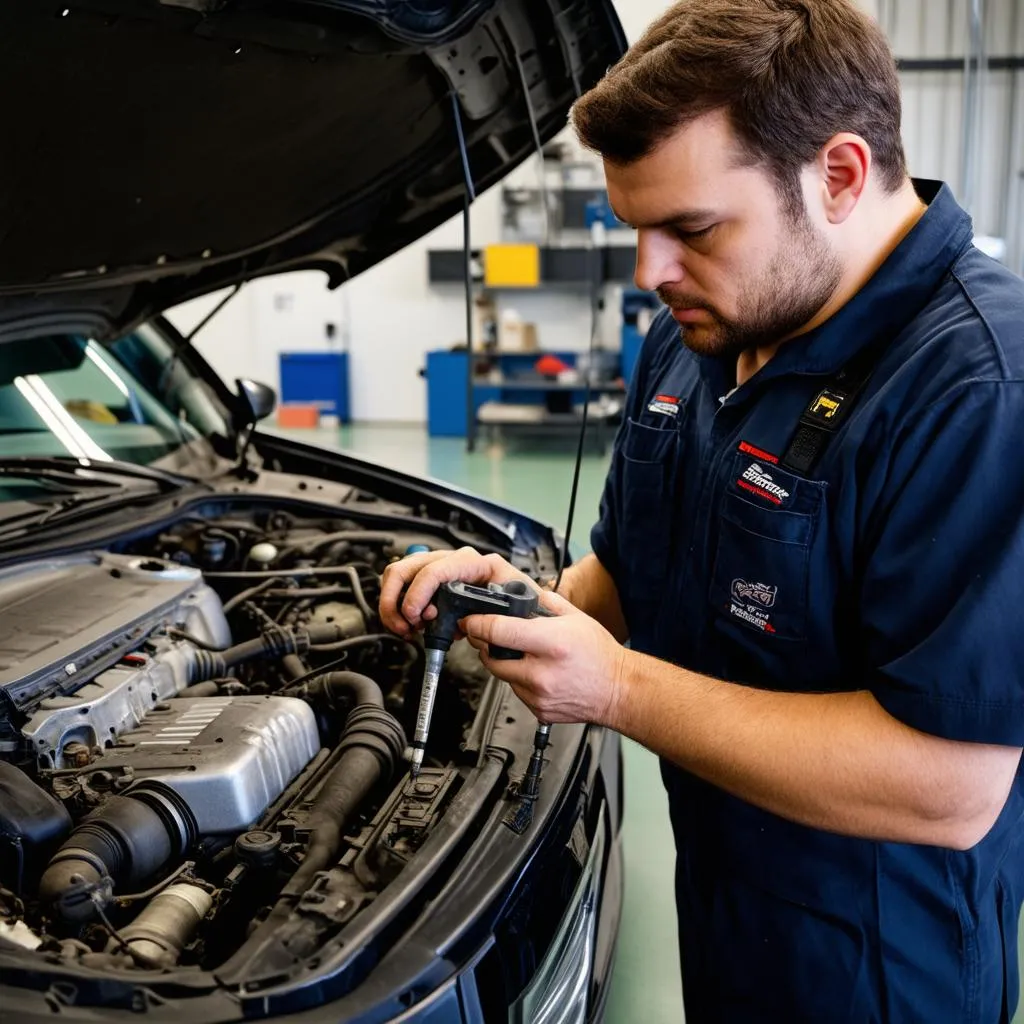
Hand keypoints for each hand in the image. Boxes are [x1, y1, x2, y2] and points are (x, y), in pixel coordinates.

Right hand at [378, 546, 537, 638]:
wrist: (527, 607)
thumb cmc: (523, 604)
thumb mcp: (517, 608)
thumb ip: (497, 616)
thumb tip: (468, 624)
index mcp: (478, 564)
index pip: (436, 569)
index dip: (419, 593)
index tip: (415, 616)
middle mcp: (456, 561)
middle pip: (408, 568)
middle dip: (398, 600)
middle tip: (407, 626)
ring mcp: (441, 569)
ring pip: (399, 576)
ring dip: (394, 606)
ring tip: (408, 629)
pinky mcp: (433, 583)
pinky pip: (403, 588)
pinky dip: (399, 609)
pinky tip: (412, 627)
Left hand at [461, 591, 627, 727]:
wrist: (618, 690)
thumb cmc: (600, 655)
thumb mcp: (576, 617)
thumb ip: (545, 603)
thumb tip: (522, 595)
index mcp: (551, 643)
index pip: (498, 631)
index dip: (478, 623)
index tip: (471, 620)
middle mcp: (542, 671)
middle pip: (490, 656)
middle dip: (484, 643)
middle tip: (491, 634)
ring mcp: (538, 694)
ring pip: (500, 675)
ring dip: (502, 662)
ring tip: (523, 654)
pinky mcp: (538, 710)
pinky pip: (515, 691)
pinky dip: (518, 679)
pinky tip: (535, 672)